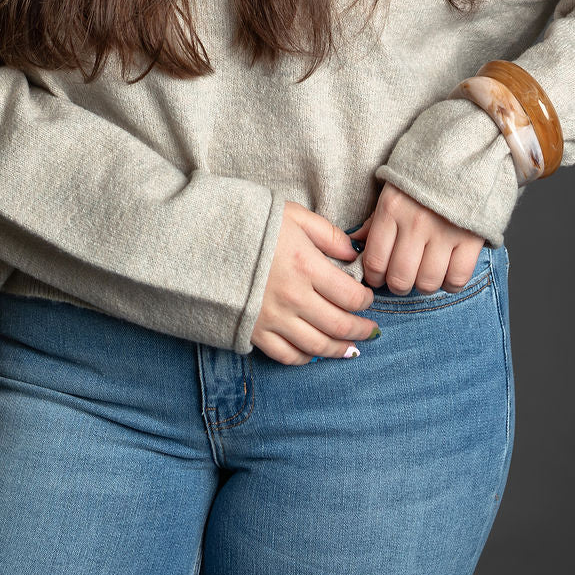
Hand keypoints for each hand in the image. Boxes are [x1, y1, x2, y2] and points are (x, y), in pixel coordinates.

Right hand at [251, 200, 380, 365]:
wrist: (203, 241)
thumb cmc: (251, 224)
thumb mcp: (293, 215)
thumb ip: (328, 234)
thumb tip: (353, 254)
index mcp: (306, 265)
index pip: (350, 295)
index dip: (365, 300)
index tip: (367, 298)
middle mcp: (293, 296)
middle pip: (339, 325)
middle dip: (361, 330)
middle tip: (371, 330)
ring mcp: (273, 317)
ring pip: (317, 345)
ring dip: (340, 350)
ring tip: (353, 349)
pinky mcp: (254, 331)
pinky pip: (286, 355)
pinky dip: (305, 358)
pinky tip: (314, 353)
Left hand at [351, 181, 484, 293]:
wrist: (465, 151)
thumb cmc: (423, 173)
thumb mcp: (393, 189)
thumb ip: (375, 221)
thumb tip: (354, 244)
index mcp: (392, 208)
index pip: (375, 261)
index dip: (374, 277)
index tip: (378, 277)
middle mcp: (416, 223)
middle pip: (400, 279)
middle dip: (398, 285)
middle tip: (401, 279)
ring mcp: (445, 232)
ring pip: (427, 283)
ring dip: (424, 285)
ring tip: (424, 273)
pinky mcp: (471, 238)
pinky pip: (457, 279)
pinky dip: (450, 283)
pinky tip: (447, 272)